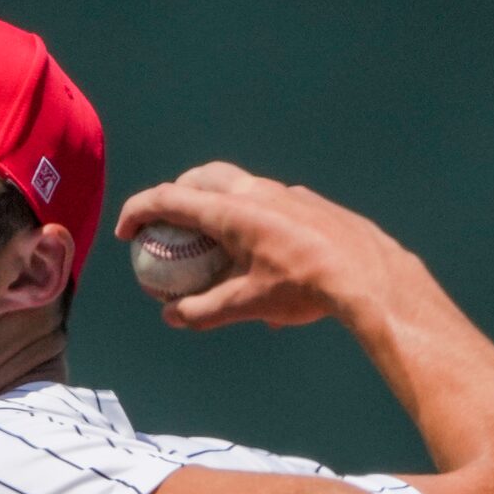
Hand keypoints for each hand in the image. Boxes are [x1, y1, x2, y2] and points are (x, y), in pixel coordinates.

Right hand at [116, 164, 419, 333]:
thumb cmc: (303, 288)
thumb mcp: (247, 305)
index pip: (169, 199)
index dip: (139, 212)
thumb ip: (204, 309)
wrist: (367, 274)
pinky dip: (249, 219)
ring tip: (211, 241)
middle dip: (175, 195)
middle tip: (165, 223)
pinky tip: (260, 255)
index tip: (126, 232)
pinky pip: (267, 203)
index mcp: (231, 211)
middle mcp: (255, 192)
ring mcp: (285, 193)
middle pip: (201, 178)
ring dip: (214, 205)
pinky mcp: (309, 202)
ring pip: (237, 186)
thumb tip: (172, 315)